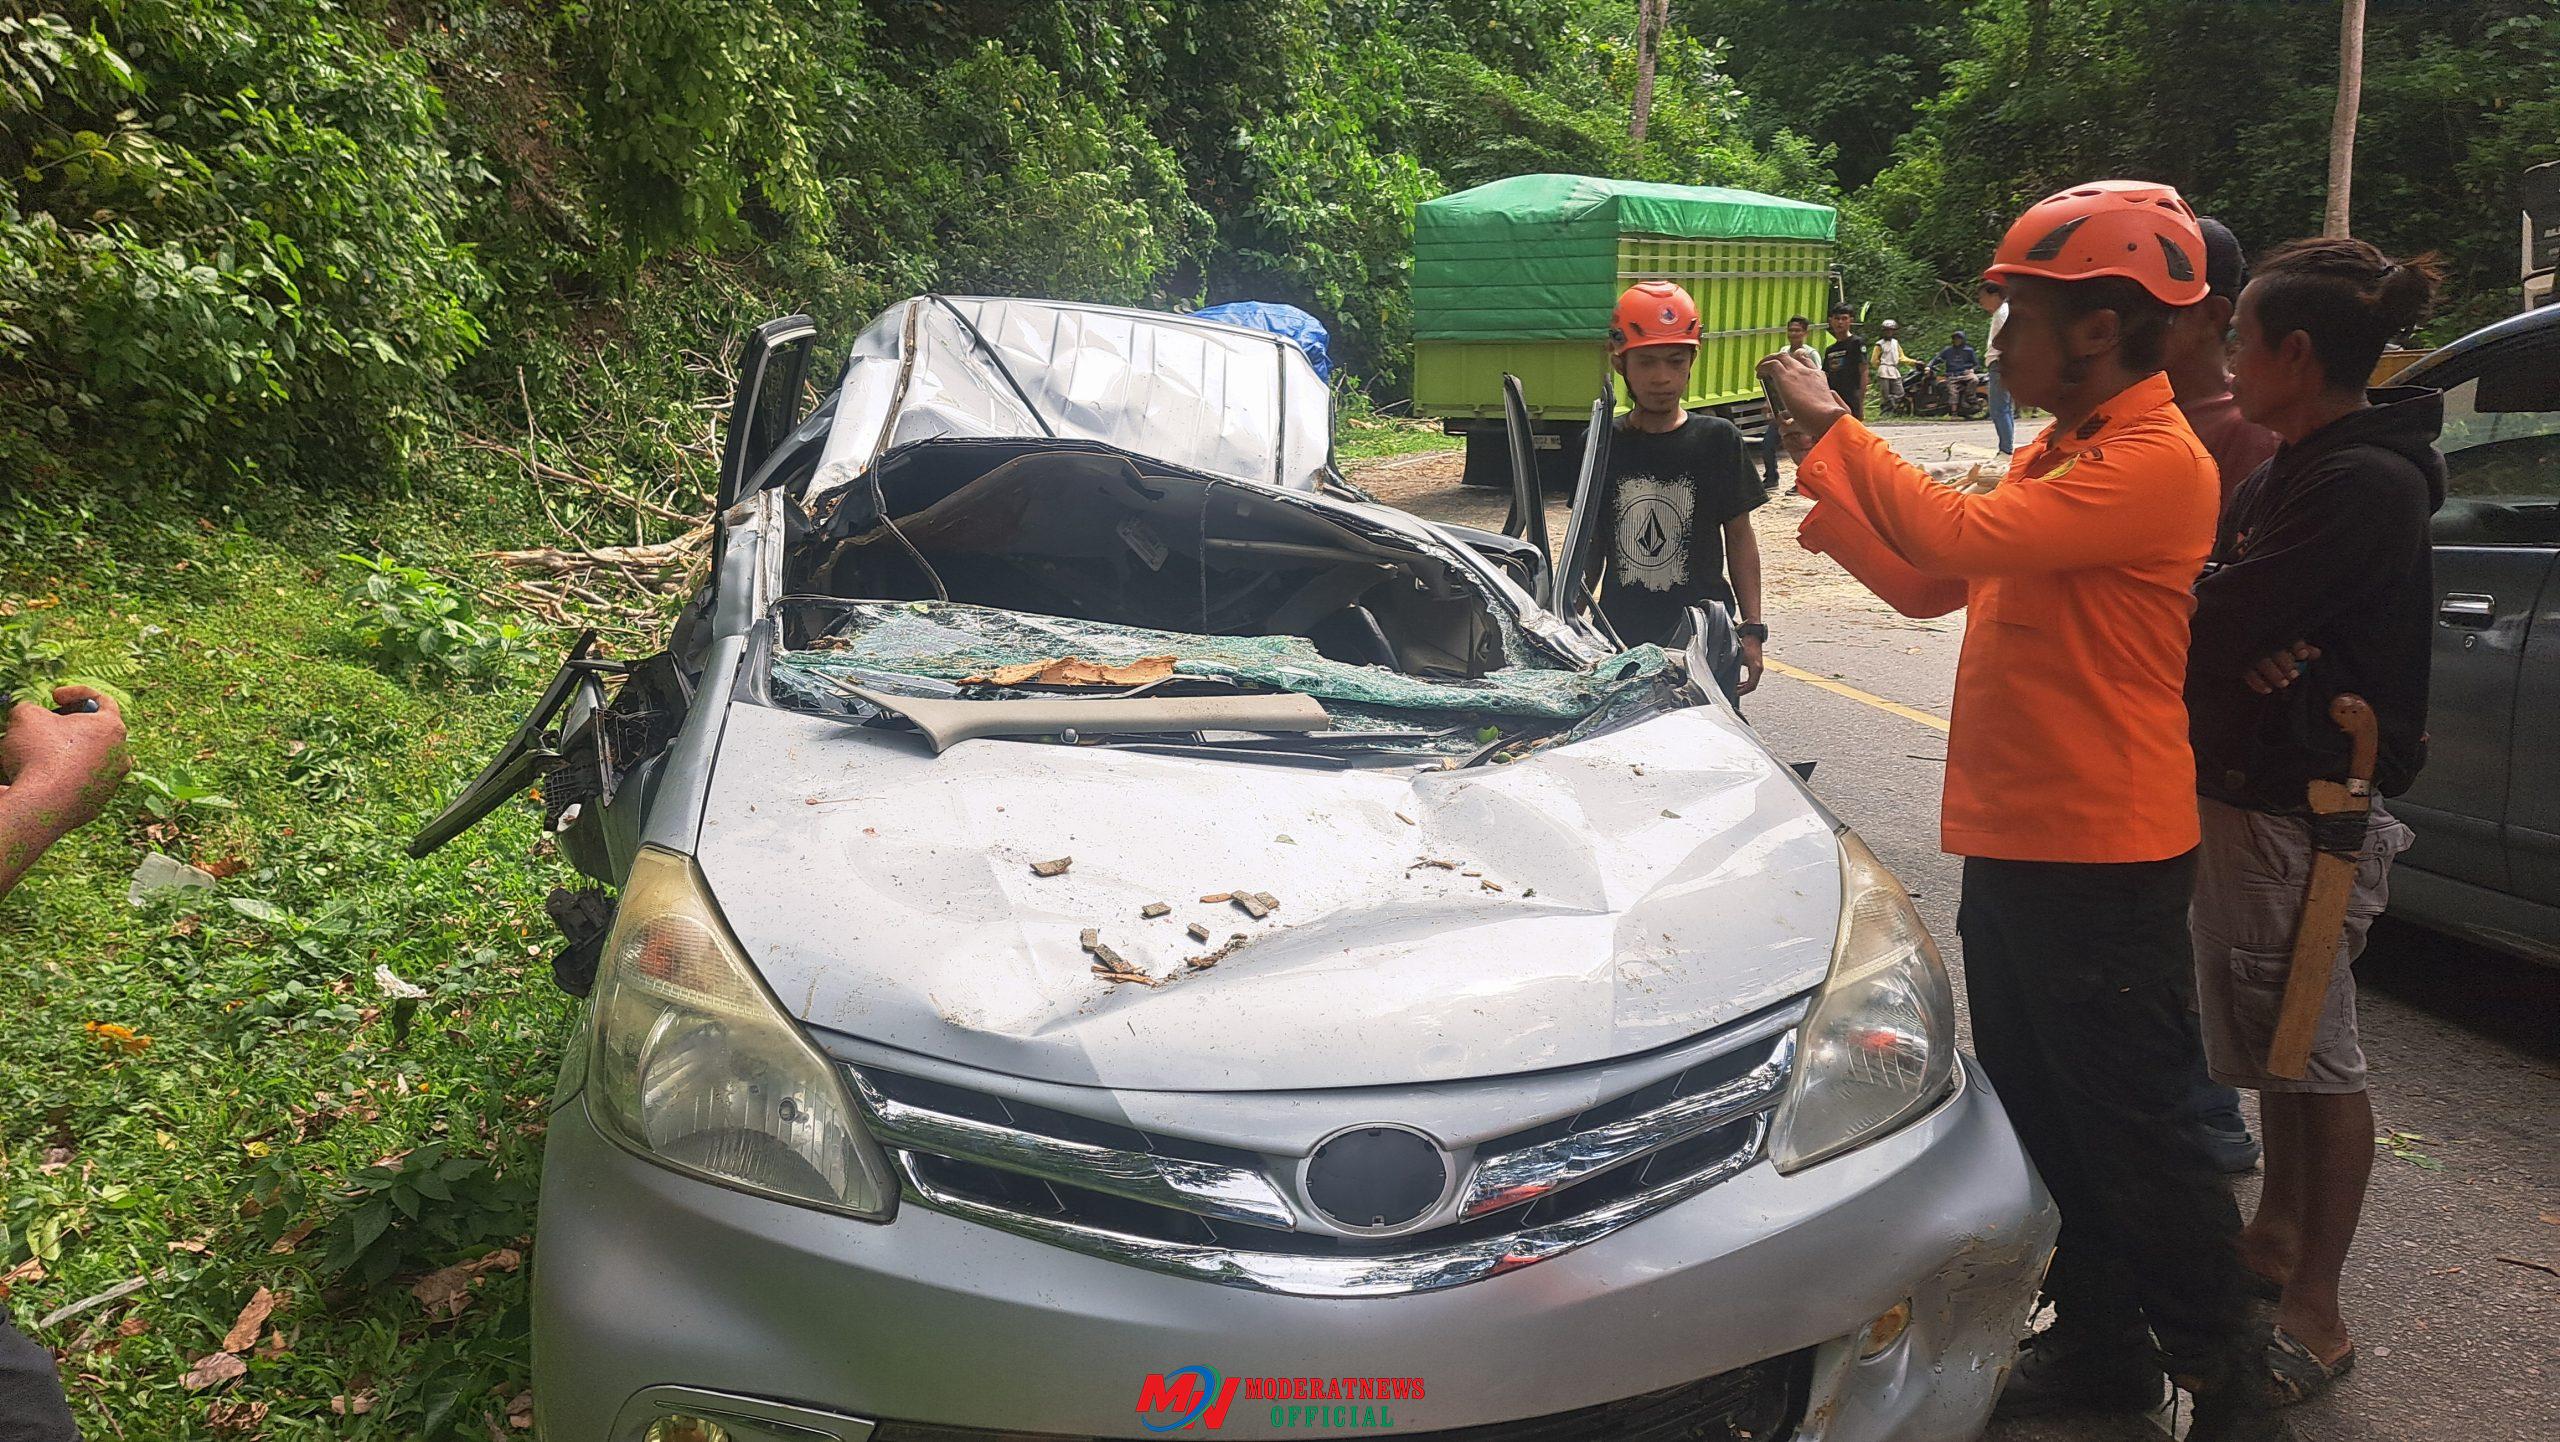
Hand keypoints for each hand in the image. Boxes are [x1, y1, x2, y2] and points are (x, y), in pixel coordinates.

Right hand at [0, 687, 129, 835]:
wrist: (41, 806)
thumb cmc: (39, 755)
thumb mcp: (26, 716)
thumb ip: (33, 708)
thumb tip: (33, 716)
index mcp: (112, 729)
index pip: (103, 701)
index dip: (75, 693)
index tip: (54, 697)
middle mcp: (120, 756)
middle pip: (95, 733)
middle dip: (68, 727)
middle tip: (44, 728)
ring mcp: (111, 783)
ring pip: (87, 761)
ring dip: (64, 755)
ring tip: (37, 756)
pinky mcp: (96, 804)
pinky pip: (78, 784)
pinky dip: (61, 778)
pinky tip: (40, 778)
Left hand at [1736, 635, 1763, 695]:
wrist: (1753, 635)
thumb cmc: (1746, 644)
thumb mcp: (1738, 656)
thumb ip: (1732, 665)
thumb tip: (1723, 673)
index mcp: (1756, 668)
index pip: (1751, 685)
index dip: (1743, 691)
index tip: (1735, 693)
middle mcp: (1759, 669)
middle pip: (1752, 686)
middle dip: (1742, 690)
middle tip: (1733, 693)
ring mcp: (1759, 668)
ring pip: (1752, 683)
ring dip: (1743, 687)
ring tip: (1735, 689)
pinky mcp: (1756, 666)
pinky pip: (1752, 678)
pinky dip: (1745, 682)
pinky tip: (1738, 683)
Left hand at [1756, 351, 1847, 459]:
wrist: (1826, 418)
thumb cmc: (1824, 420)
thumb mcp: (1818, 413)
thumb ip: (1805, 417)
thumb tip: (1791, 426)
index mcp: (1819, 379)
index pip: (1809, 364)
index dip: (1799, 362)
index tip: (1791, 367)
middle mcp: (1809, 372)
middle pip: (1795, 356)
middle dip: (1783, 358)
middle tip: (1773, 365)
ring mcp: (1797, 372)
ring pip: (1781, 356)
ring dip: (1770, 360)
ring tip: (1762, 368)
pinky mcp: (1785, 376)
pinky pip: (1770, 364)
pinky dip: (1763, 366)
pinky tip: (1759, 373)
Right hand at [2243, 641, 2319, 694]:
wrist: (2236, 640)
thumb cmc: (2268, 642)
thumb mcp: (2284, 642)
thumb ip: (2300, 647)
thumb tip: (2317, 653)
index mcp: (2276, 633)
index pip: (2288, 638)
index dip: (2296, 646)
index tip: (2303, 655)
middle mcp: (2263, 641)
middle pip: (2275, 651)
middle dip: (2286, 663)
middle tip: (2294, 674)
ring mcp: (2251, 653)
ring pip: (2263, 663)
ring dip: (2274, 674)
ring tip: (2284, 684)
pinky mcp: (2240, 663)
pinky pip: (2248, 674)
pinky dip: (2258, 683)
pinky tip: (2267, 690)